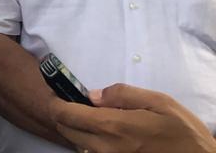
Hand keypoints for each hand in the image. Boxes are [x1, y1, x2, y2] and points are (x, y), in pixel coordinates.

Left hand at [52, 83, 215, 152]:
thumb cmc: (183, 132)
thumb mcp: (159, 102)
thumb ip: (122, 94)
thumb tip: (92, 95)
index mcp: (113, 127)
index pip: (65, 114)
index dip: (56, 101)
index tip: (58, 92)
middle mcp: (105, 148)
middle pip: (65, 129)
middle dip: (65, 114)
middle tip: (78, 103)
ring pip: (78, 143)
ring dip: (79, 129)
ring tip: (96, 118)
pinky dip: (91, 142)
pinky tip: (108, 134)